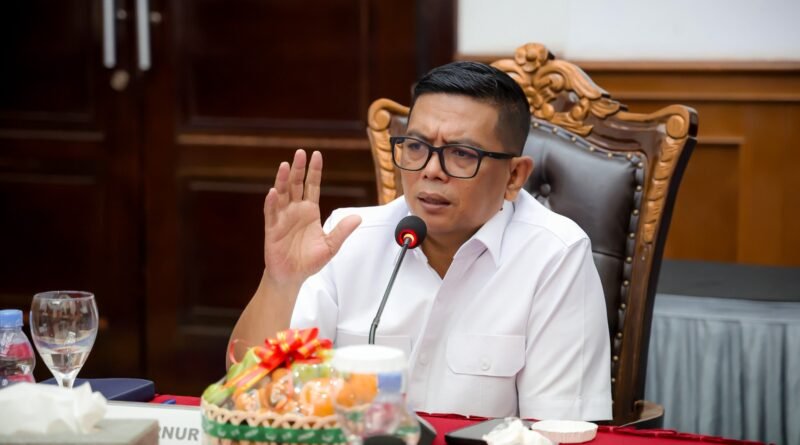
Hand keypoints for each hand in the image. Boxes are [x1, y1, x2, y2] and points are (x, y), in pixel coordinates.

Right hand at [263, 150, 360, 285]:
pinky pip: (271, 213)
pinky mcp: (272, 229)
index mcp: (310, 211)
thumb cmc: (309, 260)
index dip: (314, 171)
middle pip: (296, 185)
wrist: (292, 276)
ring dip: (283, 180)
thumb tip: (358, 218)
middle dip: (298, 169)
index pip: (312, 186)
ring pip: (282, 194)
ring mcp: (283, 218)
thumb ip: (342, 231)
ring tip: (285, 166)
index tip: (316, 155)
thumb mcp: (331, 245)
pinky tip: (273, 192)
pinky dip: (271, 202)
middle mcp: (295, 210)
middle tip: (300, 153)